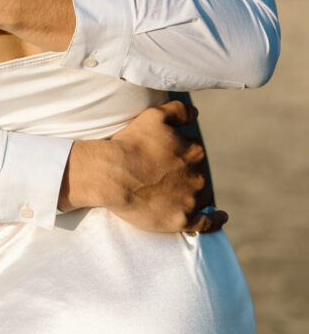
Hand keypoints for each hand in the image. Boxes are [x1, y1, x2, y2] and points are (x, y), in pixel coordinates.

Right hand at [60, 100, 227, 233]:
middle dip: (186, 172)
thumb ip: (179, 111)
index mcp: (194, 151)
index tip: (165, 154)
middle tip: (165, 173)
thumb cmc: (131, 144)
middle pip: (198, 173)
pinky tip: (220, 217)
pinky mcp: (182, 220)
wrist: (113, 175)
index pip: (194, 150)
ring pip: (202, 195)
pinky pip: (207, 222)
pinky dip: (216, 219)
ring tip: (181, 193)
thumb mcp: (154, 116)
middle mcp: (198, 176)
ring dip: (195, 193)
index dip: (179, 151)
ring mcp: (191, 200)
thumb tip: (195, 113)